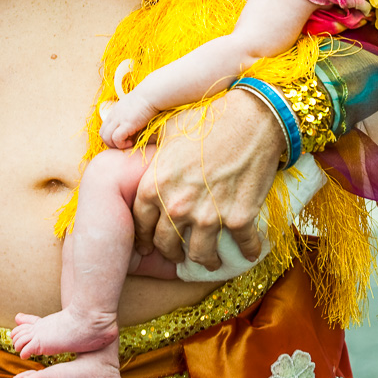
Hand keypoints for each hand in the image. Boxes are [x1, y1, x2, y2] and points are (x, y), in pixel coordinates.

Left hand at [99, 91, 152, 147]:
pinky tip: (132, 142)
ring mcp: (119, 120)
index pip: (104, 128)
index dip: (110, 137)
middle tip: (123, 144)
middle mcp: (114, 116)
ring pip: (106, 137)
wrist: (151, 94)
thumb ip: (128, 116)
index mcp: (115, 112)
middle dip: (111, 143)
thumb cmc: (147, 100)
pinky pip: (116, 138)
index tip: (122, 139)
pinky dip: (122, 144)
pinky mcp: (126, 124)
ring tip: (128, 143)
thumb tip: (132, 127)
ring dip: (116, 145)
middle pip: (102, 134)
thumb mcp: (133, 107)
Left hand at [132, 88, 285, 272]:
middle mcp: (177, 206)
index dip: (145, 236)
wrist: (252, 117)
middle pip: (167, 244)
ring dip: (205, 261)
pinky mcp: (239, 218)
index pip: (141, 224)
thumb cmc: (208, 118)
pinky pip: (242, 247)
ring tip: (211, 260)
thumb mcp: (167, 129)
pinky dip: (247, 252)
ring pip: (200, 255)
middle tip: (179, 254)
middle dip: (171, 252)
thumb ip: (148, 146)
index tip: (150, 241)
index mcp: (154, 186)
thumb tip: (125, 142)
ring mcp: (208, 215)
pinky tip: (248, 252)